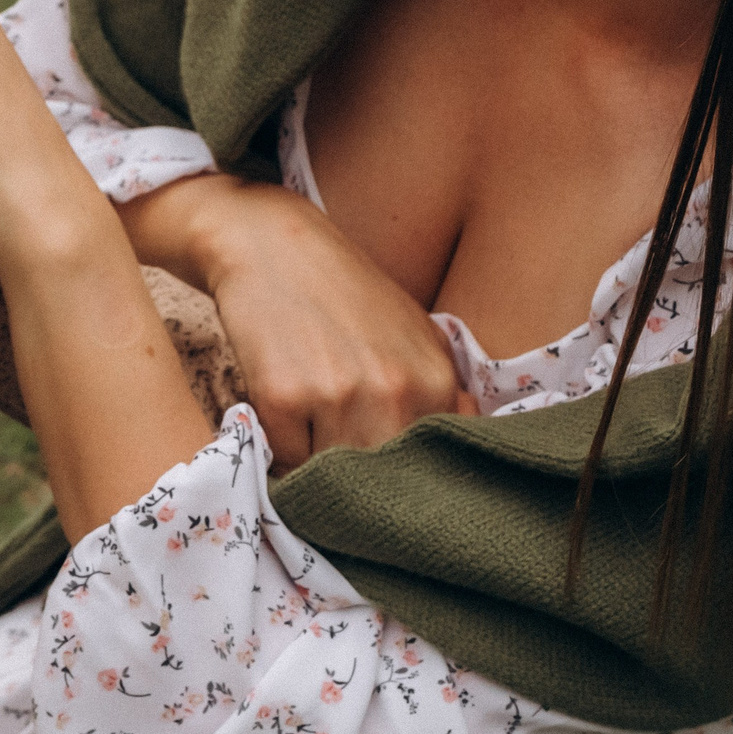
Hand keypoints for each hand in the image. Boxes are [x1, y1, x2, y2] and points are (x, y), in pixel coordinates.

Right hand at [122, 174, 473, 468]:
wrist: (273, 245)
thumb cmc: (346, 294)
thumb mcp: (418, 337)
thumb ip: (443, 399)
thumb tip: (458, 458)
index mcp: (436, 383)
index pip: (427, 476)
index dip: (401, 485)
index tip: (384, 480)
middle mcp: (394, 393)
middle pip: (378, 488)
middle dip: (357, 484)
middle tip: (337, 446)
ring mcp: (337, 395)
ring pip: (327, 480)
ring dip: (314, 463)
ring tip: (310, 416)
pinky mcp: (281, 396)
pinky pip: (281, 457)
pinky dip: (278, 442)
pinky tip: (281, 398)